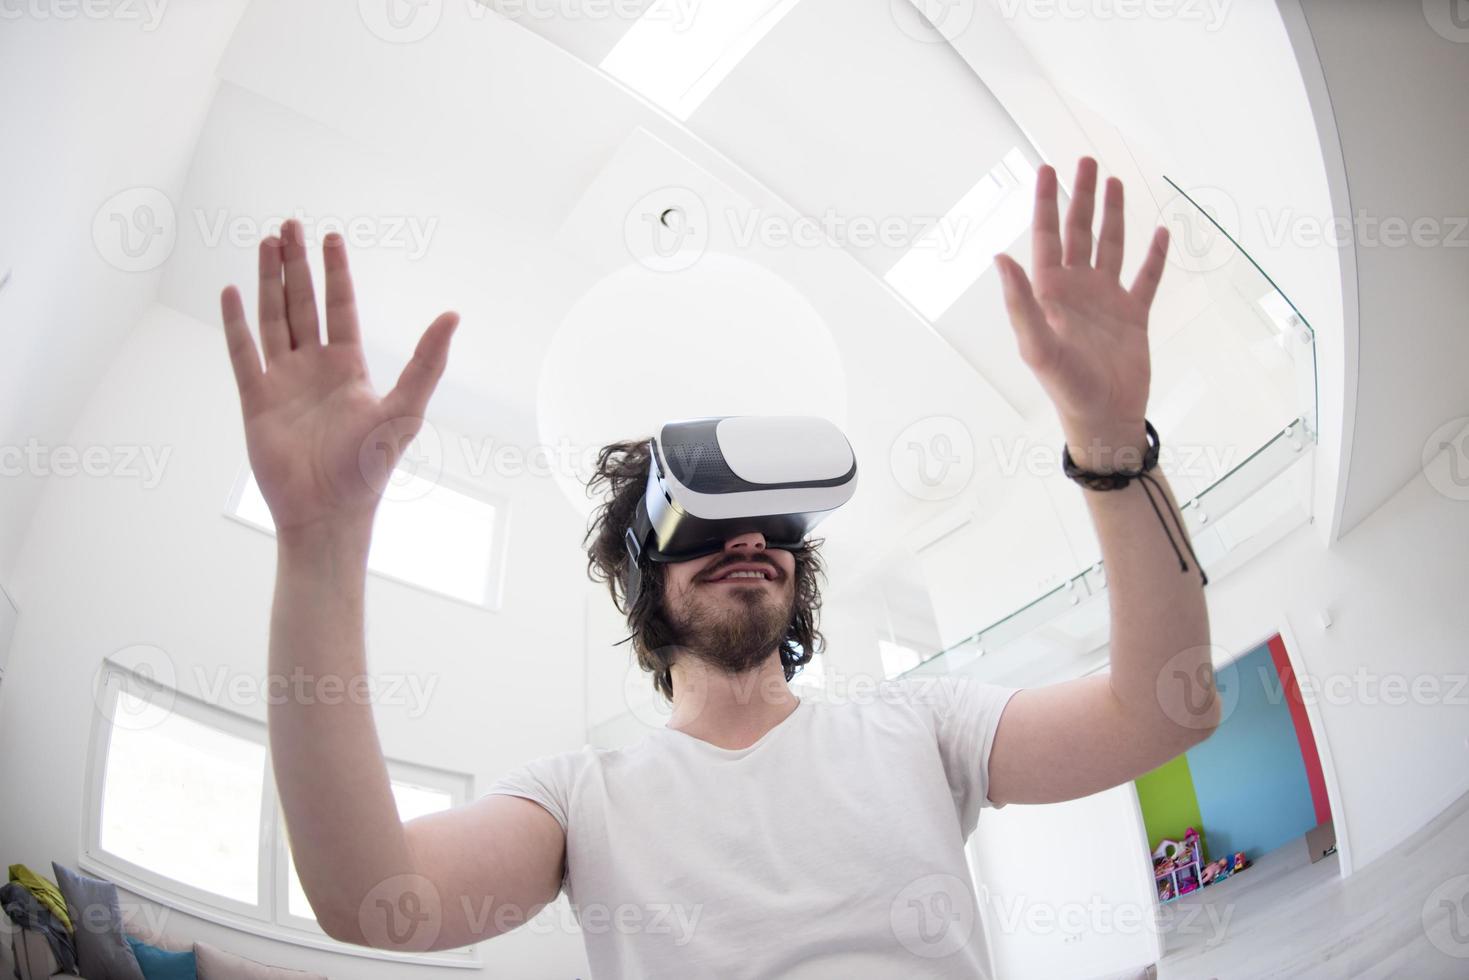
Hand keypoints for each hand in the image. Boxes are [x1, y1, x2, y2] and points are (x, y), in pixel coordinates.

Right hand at [219, 219, 458, 538]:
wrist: (327, 511)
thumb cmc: (369, 467)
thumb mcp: (405, 408)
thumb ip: (427, 361)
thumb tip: (453, 315)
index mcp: (349, 369)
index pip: (341, 308)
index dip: (336, 273)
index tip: (331, 238)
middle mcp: (315, 370)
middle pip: (302, 305)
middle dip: (296, 266)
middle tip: (289, 225)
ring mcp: (283, 383)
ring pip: (273, 320)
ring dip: (268, 283)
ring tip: (264, 243)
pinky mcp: (256, 401)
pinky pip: (243, 354)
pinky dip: (236, 324)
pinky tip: (231, 291)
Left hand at [994, 157, 1169, 466]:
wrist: (1106, 418)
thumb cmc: (1067, 388)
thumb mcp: (1037, 346)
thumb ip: (1019, 302)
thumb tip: (1000, 257)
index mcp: (1050, 293)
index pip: (1045, 236)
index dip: (1045, 202)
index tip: (1046, 168)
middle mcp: (1077, 290)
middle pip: (1079, 232)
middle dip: (1080, 197)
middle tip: (1085, 161)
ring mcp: (1106, 301)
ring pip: (1111, 246)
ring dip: (1113, 215)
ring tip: (1114, 182)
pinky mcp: (1133, 316)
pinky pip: (1146, 278)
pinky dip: (1155, 255)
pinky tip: (1160, 231)